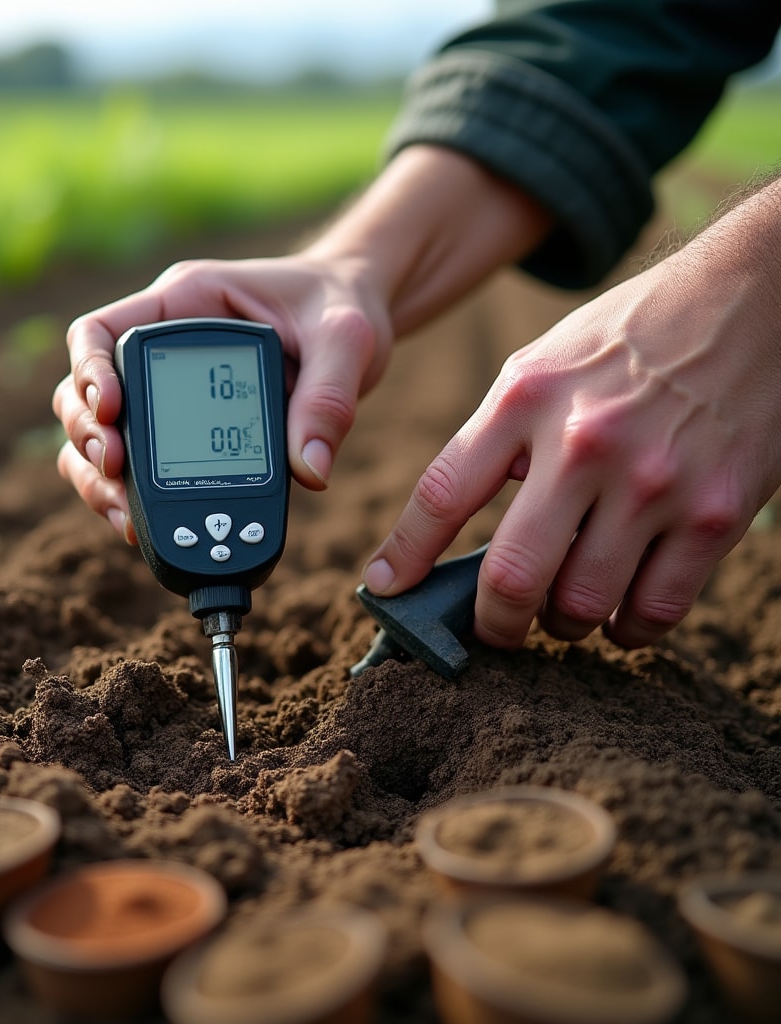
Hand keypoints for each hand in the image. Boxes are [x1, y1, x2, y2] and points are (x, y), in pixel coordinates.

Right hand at [52, 254, 393, 540]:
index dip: (87, 372)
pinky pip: (137, 465)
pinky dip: (129, 496)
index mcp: (185, 306)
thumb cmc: (343, 307)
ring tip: (124, 513)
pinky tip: (142, 525)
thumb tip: (308, 471)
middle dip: (88, 437)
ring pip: (99, 437)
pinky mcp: (185, 430)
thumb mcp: (345, 341)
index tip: (109, 412)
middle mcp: (164, 350)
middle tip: (116, 470)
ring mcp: (168, 392)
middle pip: (82, 393)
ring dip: (97, 477)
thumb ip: (328, 400)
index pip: (99, 331)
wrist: (356, 317)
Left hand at [363, 180, 780, 648]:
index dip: (405, 557)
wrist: (749, 299)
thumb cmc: (627, 340)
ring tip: (562, 610)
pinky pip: (654, 611)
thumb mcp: (540, 367)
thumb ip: (495, 441)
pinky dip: (626, 629)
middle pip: (511, 576)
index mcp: (525, 399)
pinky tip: (618, 613)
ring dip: (562, 625)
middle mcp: (584, 442)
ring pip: (581, 605)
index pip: (442, 496)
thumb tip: (454, 533)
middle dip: (492, 624)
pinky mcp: (716, 513)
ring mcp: (654, 481)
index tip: (385, 590)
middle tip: (494, 629)